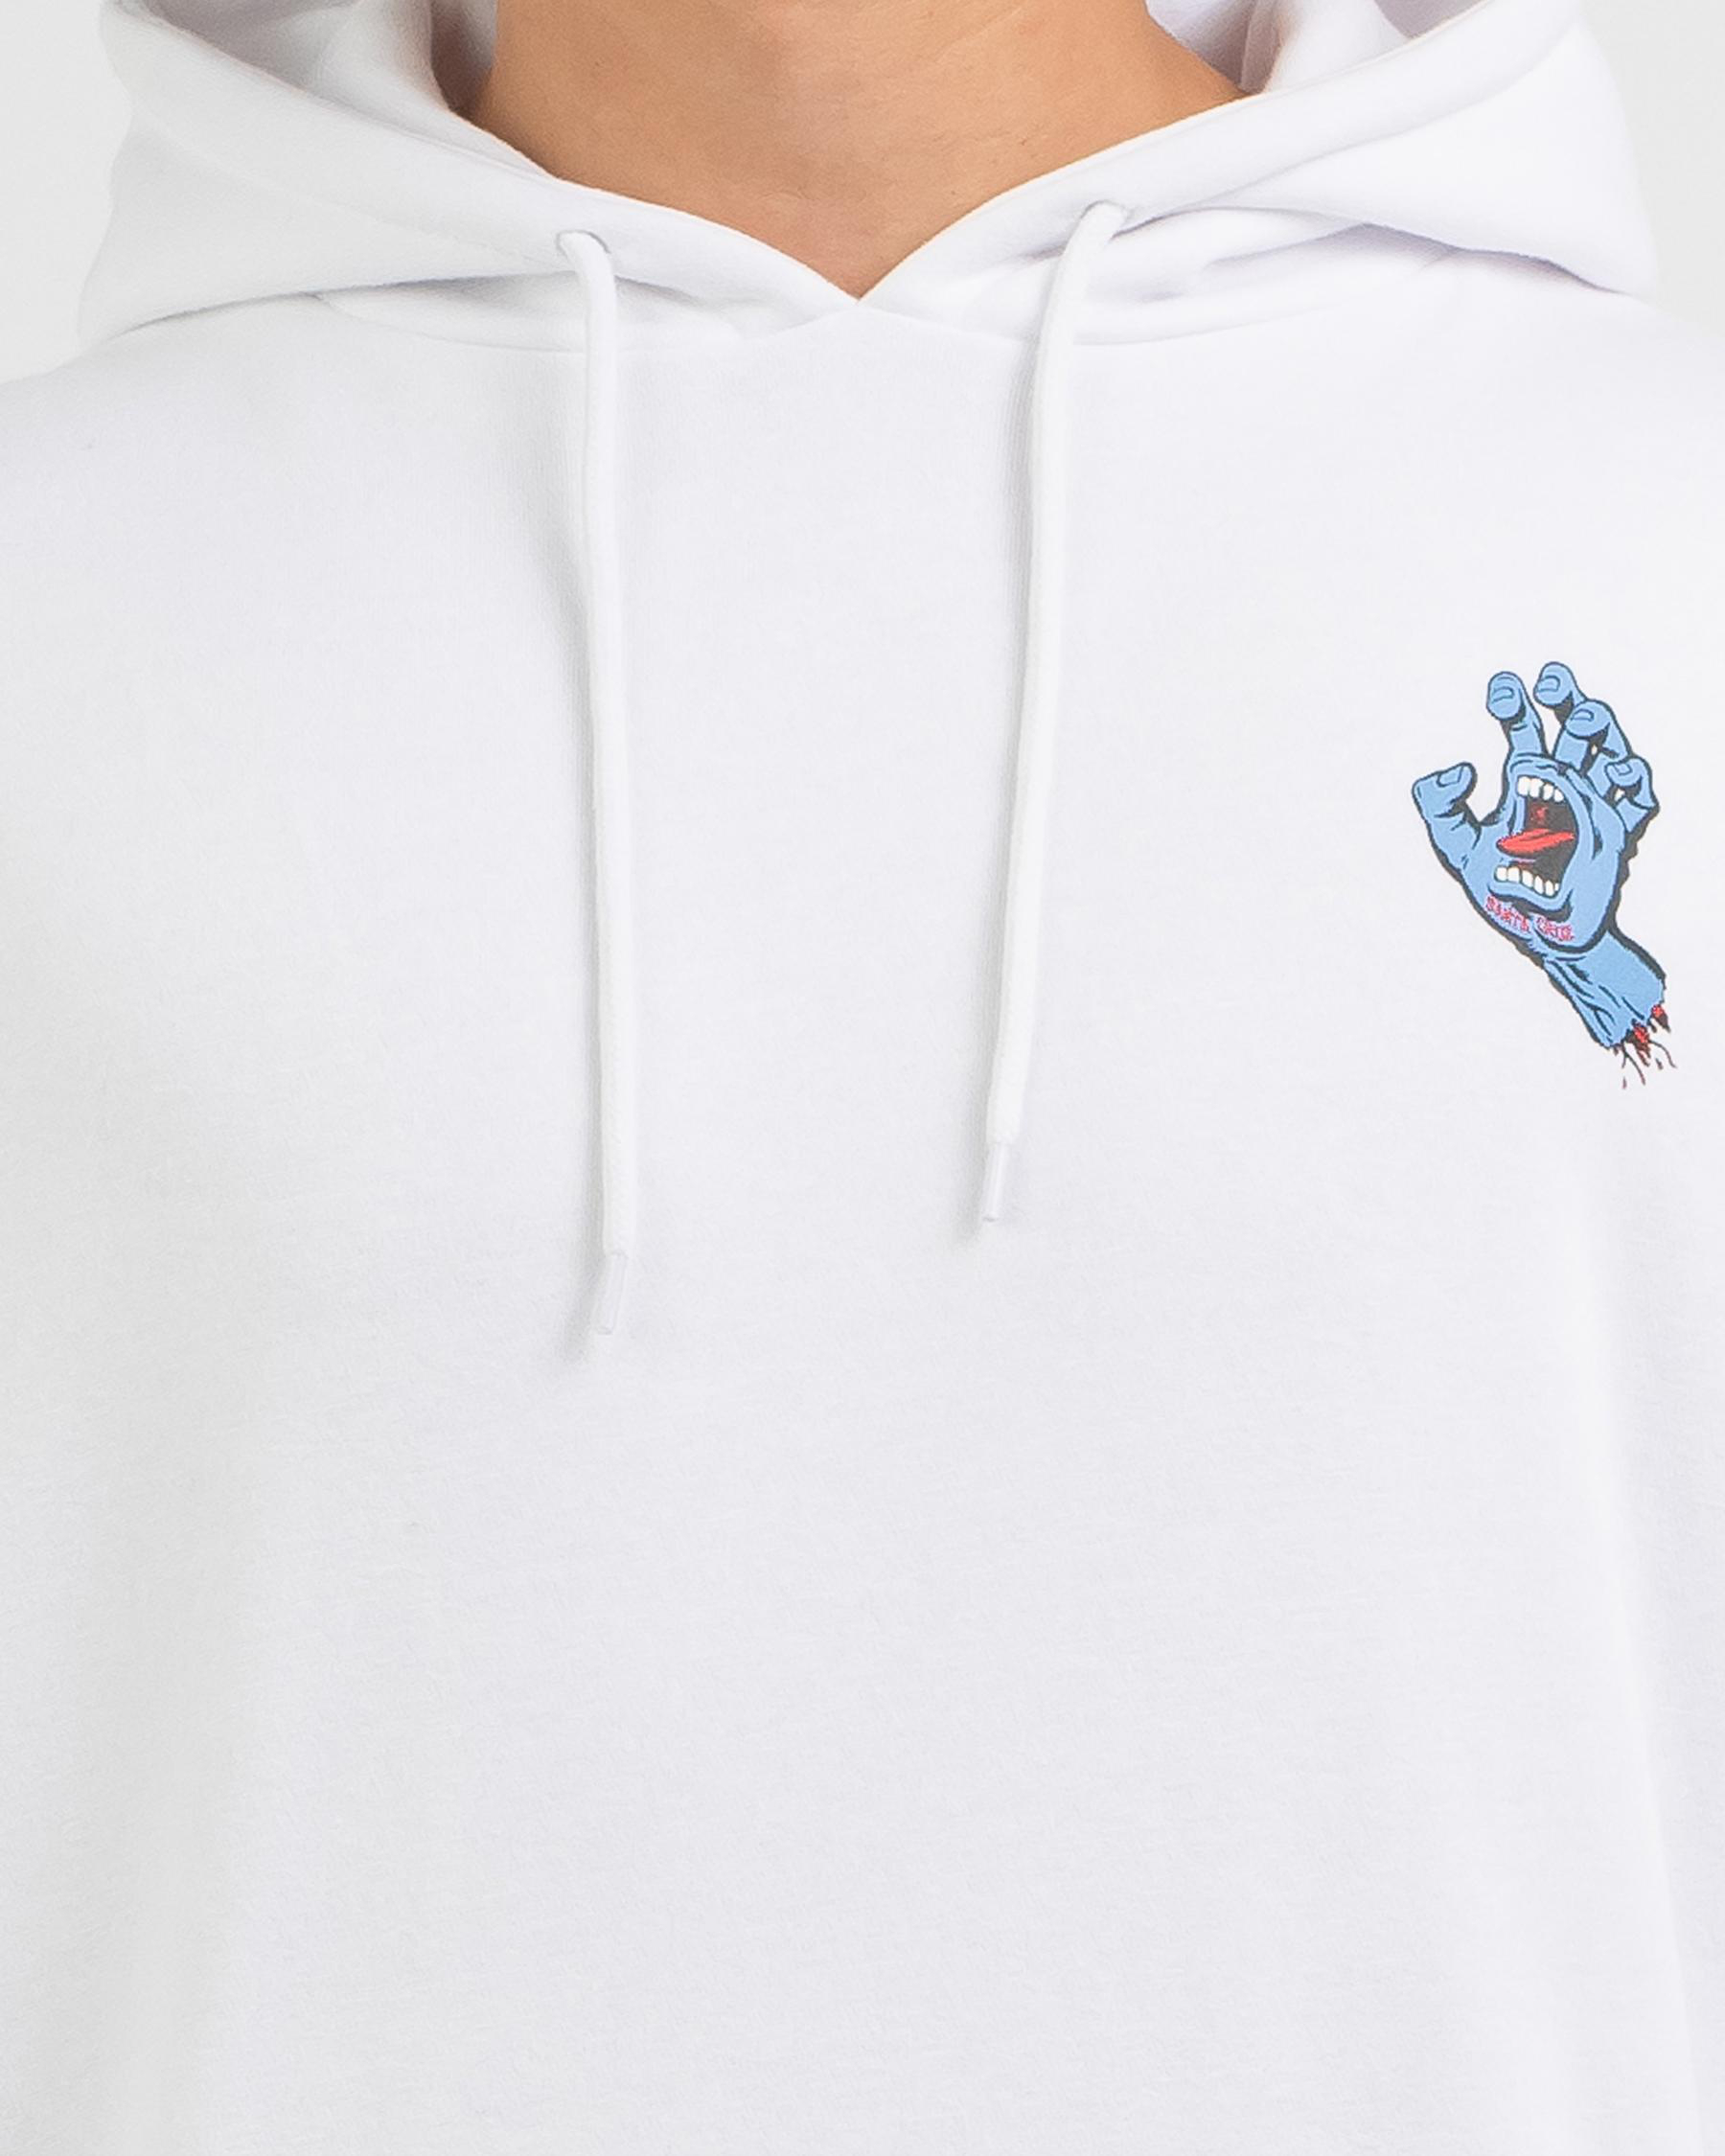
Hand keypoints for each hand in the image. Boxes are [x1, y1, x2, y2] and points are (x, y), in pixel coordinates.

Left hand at [1413, 665, 1668, 1067]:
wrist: (1538, 932)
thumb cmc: (1499, 888)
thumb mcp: (1455, 847)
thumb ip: (1439, 804)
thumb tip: (1462, 768)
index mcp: (1527, 779)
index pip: (1524, 727)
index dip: (1514, 701)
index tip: (1502, 688)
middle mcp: (1564, 784)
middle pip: (1574, 726)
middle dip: (1567, 697)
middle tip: (1551, 682)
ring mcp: (1594, 805)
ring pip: (1610, 749)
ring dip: (1602, 727)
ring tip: (1585, 715)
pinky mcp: (1617, 835)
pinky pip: (1639, 800)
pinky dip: (1635, 779)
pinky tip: (1619, 770)